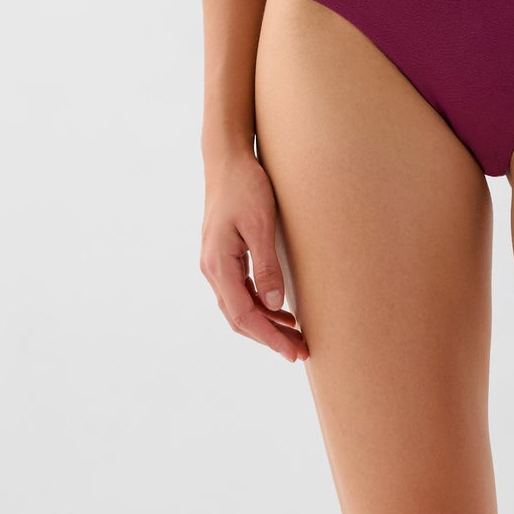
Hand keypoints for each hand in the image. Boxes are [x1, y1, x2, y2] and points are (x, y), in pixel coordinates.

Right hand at [200, 149, 308, 362]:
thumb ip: (267, 267)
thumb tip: (273, 306)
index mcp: (219, 264)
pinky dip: (260, 307)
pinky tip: (281, 312)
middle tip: (300, 352)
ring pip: (238, 307)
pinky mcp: (224, 257)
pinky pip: (239, 292)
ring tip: (296, 337)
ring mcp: (216, 264)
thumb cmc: (246, 187)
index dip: (269, 338)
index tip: (293, 352)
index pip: (244, 315)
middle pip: (239, 318)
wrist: (227, 160)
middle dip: (269, 338)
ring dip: (266, 325)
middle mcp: (212, 269)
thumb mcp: (261, 225)